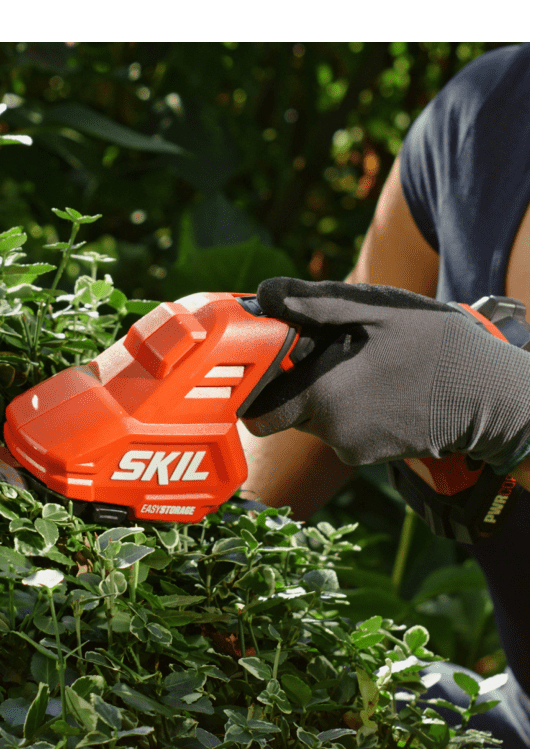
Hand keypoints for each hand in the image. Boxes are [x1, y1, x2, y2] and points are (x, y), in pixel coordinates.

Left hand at [240, 278, 529, 471]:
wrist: (493, 396)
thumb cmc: (435, 345)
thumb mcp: (375, 309)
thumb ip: (314, 304)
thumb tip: (264, 294)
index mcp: (321, 396)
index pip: (258, 410)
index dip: (255, 386)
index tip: (267, 360)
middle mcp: (330, 430)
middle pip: (285, 410)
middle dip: (294, 383)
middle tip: (321, 351)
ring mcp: (352, 447)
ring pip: (315, 418)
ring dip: (325, 391)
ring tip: (363, 363)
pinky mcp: (372, 454)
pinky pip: (344, 428)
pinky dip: (351, 407)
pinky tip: (380, 384)